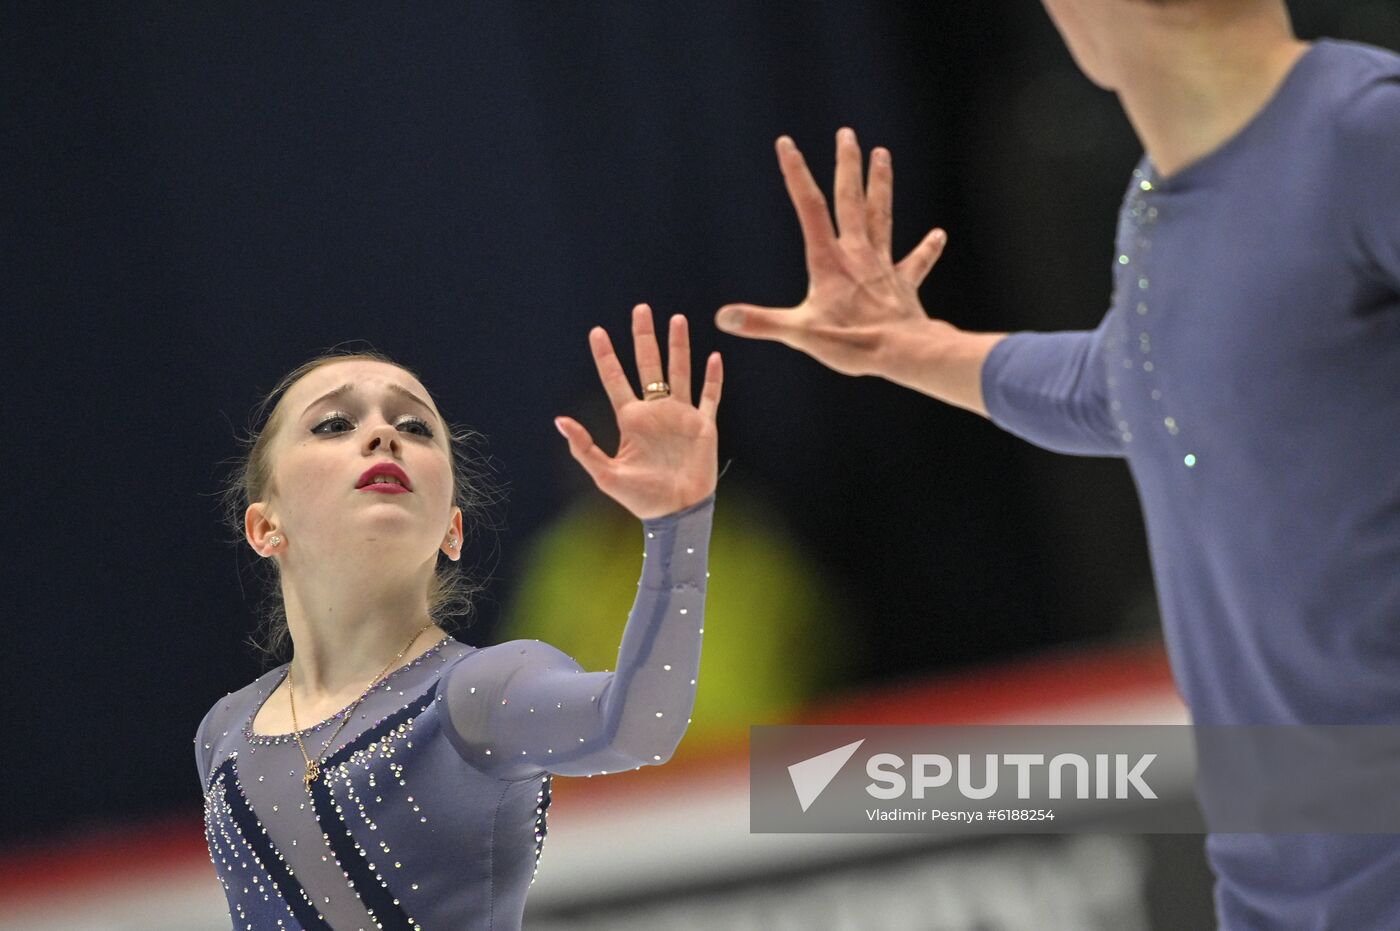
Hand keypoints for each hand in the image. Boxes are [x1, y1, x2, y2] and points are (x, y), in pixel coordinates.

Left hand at [555, 304, 721, 519]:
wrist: (676, 513)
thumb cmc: (640, 499)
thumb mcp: (605, 474)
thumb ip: (583, 447)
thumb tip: (559, 421)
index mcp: (631, 420)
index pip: (615, 379)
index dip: (606, 356)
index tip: (597, 332)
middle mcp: (656, 412)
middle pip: (649, 365)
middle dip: (644, 337)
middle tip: (641, 309)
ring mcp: (681, 416)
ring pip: (680, 372)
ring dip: (679, 346)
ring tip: (678, 319)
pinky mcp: (704, 425)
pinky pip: (710, 396)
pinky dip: (713, 378)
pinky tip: (714, 357)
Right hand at [714, 127, 952, 376]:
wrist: (905, 353)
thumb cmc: (854, 343)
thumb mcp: (800, 333)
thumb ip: (762, 323)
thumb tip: (723, 317)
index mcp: (829, 261)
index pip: (809, 208)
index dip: (796, 174)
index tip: (787, 143)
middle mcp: (857, 254)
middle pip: (851, 200)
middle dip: (847, 166)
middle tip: (846, 134)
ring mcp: (882, 266)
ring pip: (881, 216)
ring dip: (880, 185)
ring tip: (882, 155)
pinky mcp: (903, 285)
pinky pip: (915, 262)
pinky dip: (927, 249)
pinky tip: (938, 235)